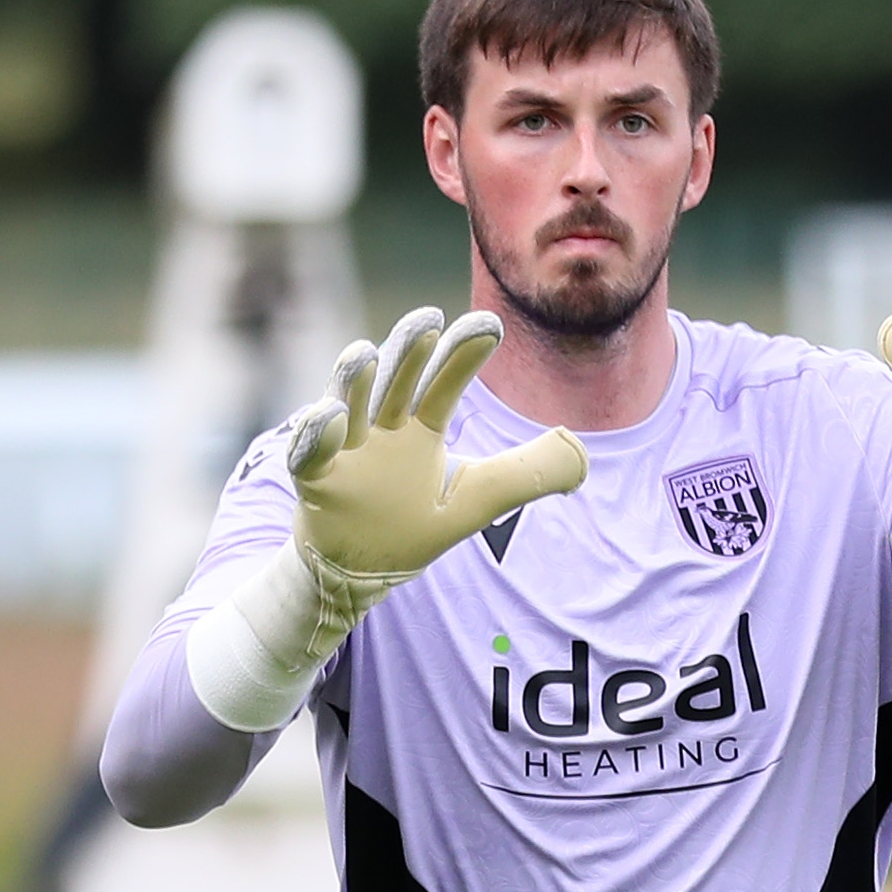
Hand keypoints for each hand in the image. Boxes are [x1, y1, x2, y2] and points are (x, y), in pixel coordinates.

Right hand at [188, 305, 587, 728]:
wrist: (356, 572)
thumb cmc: (413, 526)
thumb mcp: (477, 500)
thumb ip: (526, 474)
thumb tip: (581, 454)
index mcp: (419, 427)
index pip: (445, 382)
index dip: (465, 355)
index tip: (492, 325)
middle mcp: (380, 429)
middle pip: (395, 381)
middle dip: (409, 350)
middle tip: (429, 319)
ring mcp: (345, 450)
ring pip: (347, 404)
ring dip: (355, 379)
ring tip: (366, 353)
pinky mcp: (314, 480)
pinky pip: (310, 453)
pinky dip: (316, 434)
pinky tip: (328, 416)